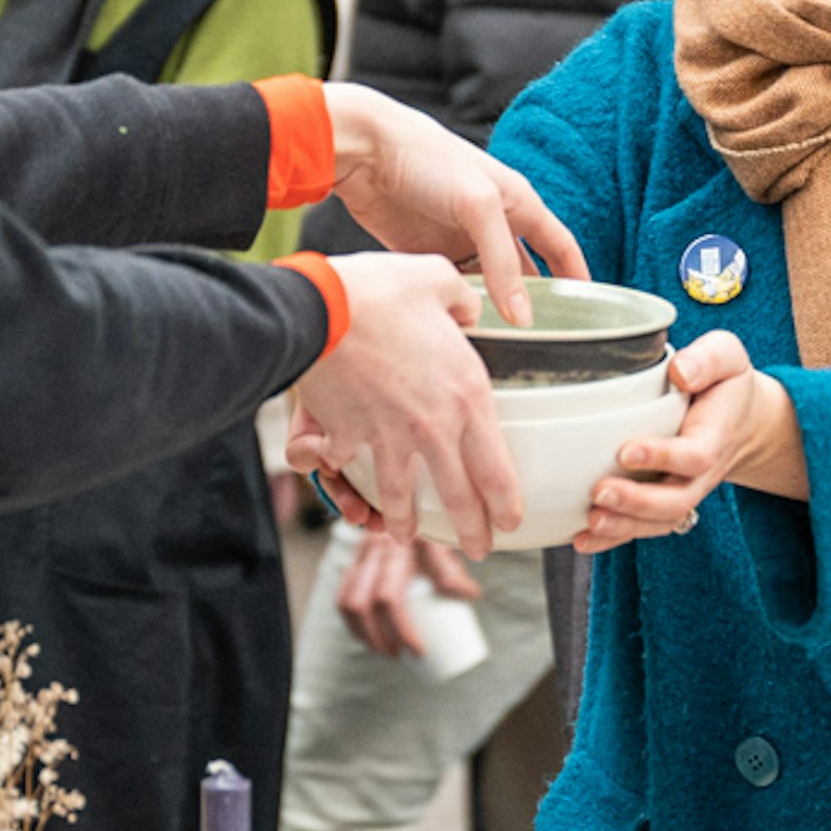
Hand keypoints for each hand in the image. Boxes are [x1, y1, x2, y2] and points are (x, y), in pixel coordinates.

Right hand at [283, 250, 521, 556]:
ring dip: (405, 524)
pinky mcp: (347, 438)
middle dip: (471, 532)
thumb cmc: (381, 289)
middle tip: (479, 549)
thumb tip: (472, 309)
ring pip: (402, 500)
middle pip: (458, 498)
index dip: (505, 506)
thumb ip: (464, 300)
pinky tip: (352, 498)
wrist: (320, 307)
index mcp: (467, 395)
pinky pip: (351, 474)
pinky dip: (349, 489)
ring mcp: (387, 439)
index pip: (497, 470)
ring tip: (406, 536)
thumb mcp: (439, 281)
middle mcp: (433, 428)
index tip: (510, 523)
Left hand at [321, 83, 584, 322]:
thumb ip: (503, 262)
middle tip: (545, 341)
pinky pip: (454, 287)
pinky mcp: (427, 252)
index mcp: (518, 203)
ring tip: (503, 343)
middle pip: (525, 272)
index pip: (560, 246)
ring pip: (488, 285)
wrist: (367, 150)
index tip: (594, 311)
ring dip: (494, 310)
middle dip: (535, 303)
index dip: (578, 276)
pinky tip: (462, 329)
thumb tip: (523, 315)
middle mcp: (493, 223)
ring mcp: (460, 240)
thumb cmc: (429, 159)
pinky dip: (460, 306)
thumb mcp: (479, 207)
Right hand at [337, 527, 478, 659]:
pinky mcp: (350, 562)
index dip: (401, 630)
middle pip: (363, 604)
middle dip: (380, 638)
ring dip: (363, 633)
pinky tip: (366, 637)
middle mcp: (373, 549)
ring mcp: (358, 554)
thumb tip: (468, 595)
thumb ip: (452, 568)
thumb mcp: (444, 543)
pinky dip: (352, 622)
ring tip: (385, 649)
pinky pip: (341, 596)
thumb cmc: (431, 530)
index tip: (419, 651)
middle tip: (400, 654)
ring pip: (346, 601)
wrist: (407, 501)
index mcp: (398, 546)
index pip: (389, 598)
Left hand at [573, 330, 791, 551]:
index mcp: (715, 436)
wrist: (739, 418)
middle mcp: (701, 473)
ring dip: (624, 526)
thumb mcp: (726, 356)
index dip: (663, 456)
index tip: (625, 451)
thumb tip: (680, 372)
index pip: (695, 456)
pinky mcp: (663, 500)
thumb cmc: (723, 383)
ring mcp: (683, 491)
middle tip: (599, 493)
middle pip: (676, 500)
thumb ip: (708, 359)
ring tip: (590, 521)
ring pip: (660, 521)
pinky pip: (643, 528)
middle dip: (637, 502)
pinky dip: (614, 538)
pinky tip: (582, 539)